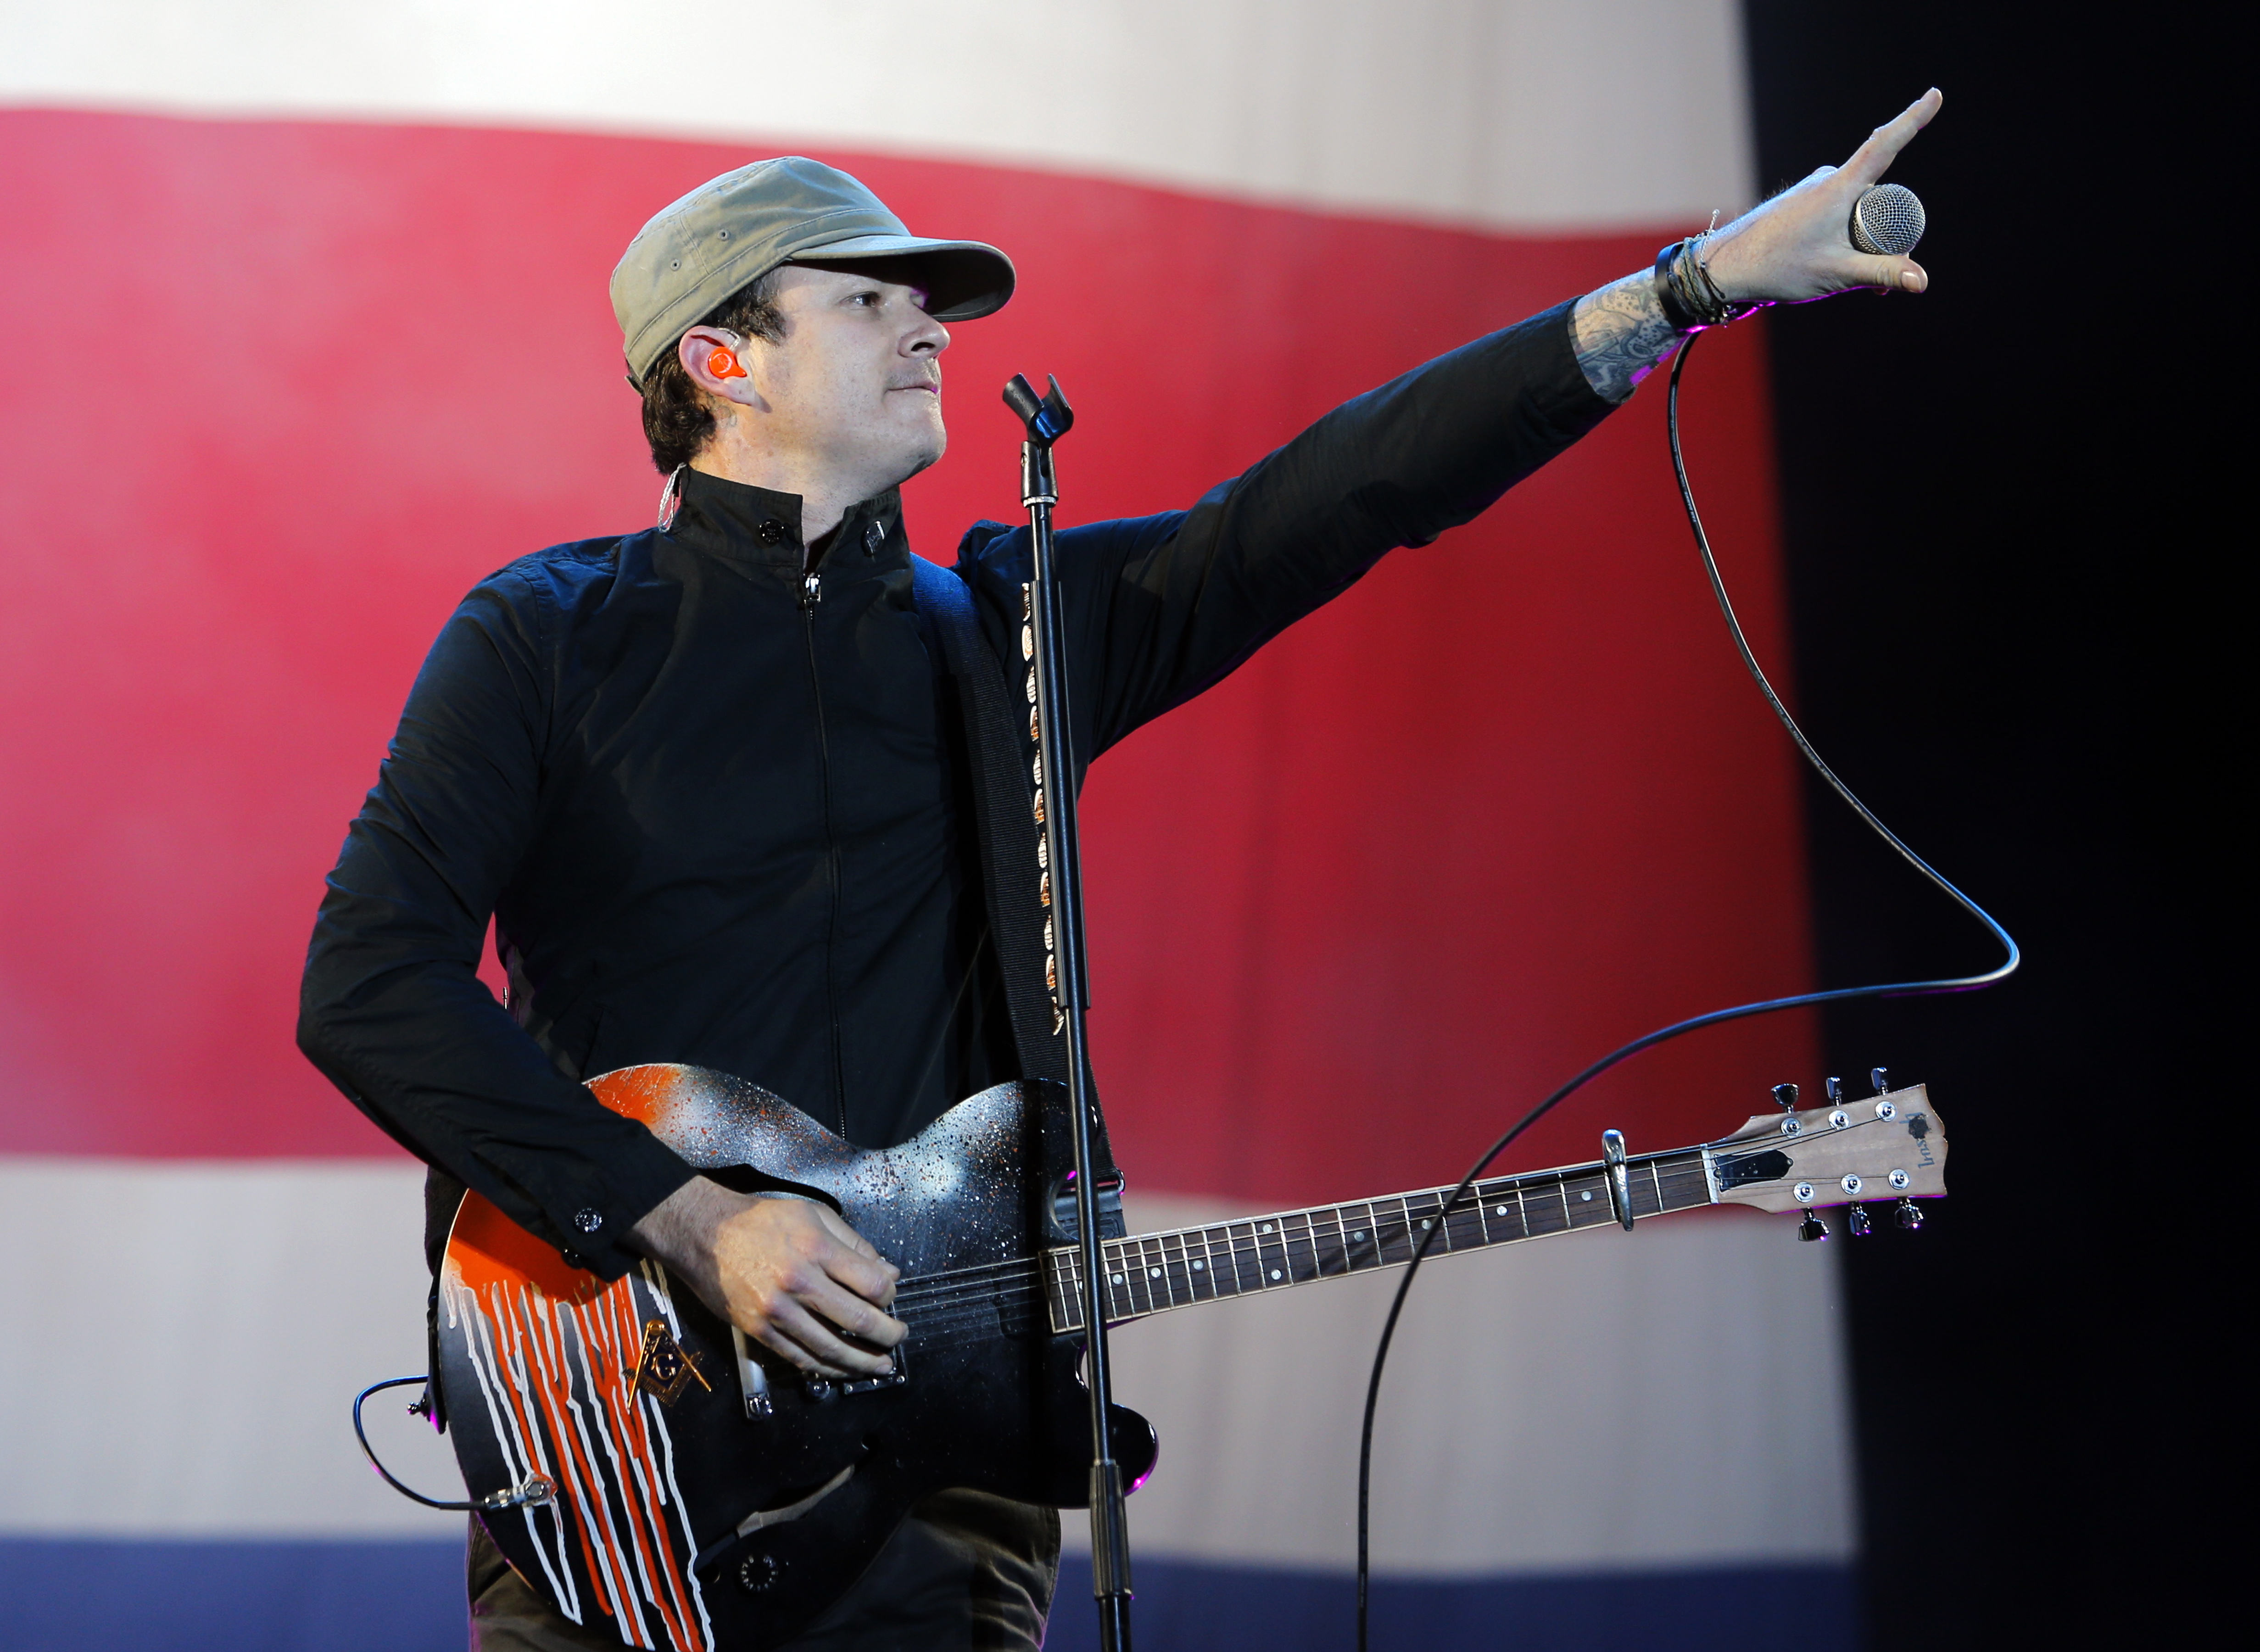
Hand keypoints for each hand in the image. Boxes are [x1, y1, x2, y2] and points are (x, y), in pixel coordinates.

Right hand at [632, 1177, 905, 1378]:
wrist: (704, 1233)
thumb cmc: (761, 1220)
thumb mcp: (813, 1214)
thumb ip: (853, 1244)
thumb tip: (888, 1272)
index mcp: (817, 1249)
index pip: (871, 1283)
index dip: (890, 1295)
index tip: (891, 1296)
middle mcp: (799, 1282)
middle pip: (857, 1320)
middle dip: (888, 1335)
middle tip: (899, 1338)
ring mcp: (777, 1311)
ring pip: (831, 1348)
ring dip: (862, 1361)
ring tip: (880, 1365)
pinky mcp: (759, 1330)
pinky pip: (800, 1357)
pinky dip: (826, 1368)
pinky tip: (843, 1369)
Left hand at [1702, 89, 1943, 303]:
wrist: (1725, 270)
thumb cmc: (1777, 268)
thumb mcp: (1837, 274)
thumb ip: (1882, 274)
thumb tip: (1922, 282)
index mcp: (1838, 188)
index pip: (1885, 146)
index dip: (1913, 120)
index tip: (1935, 94)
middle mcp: (1827, 181)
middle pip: (1878, 195)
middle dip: (1885, 233)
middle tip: (1873, 276)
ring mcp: (1813, 190)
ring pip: (1857, 209)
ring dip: (1863, 239)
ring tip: (1842, 272)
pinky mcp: (1803, 202)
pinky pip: (1838, 213)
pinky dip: (1845, 237)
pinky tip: (1830, 263)